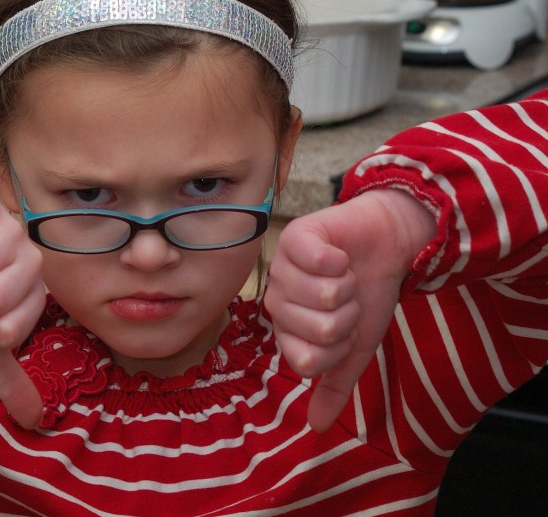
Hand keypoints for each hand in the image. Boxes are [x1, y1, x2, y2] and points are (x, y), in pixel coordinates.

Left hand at [263, 189, 434, 432]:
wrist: (385, 246)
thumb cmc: (367, 294)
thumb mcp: (356, 347)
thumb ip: (335, 386)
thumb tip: (317, 428)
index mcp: (288, 330)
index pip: (308, 362)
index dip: (340, 348)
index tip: (346, 331)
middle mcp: (278, 300)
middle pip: (321, 329)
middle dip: (350, 315)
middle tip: (348, 296)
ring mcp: (282, 267)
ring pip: (326, 296)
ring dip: (350, 286)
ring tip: (346, 274)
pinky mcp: (295, 237)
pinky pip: (319, 261)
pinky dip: (342, 260)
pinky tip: (340, 254)